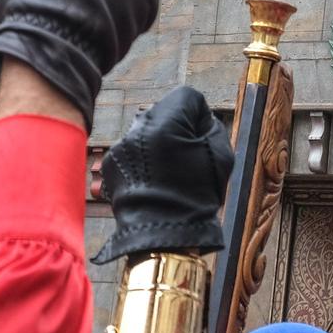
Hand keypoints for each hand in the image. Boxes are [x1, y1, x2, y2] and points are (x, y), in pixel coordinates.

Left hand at [94, 86, 235, 263]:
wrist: (162, 236)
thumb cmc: (195, 196)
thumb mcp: (221, 156)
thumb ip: (212, 127)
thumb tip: (199, 120)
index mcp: (166, 122)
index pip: (188, 96)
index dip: (200, 116)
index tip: (202, 138)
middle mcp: (138, 128)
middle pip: (164, 111)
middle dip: (177, 127)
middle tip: (186, 156)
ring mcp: (121, 146)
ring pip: (146, 130)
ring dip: (158, 142)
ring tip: (167, 172)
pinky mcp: (111, 164)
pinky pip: (132, 149)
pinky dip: (142, 159)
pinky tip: (153, 180)